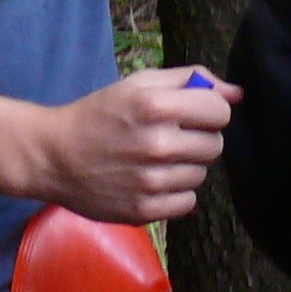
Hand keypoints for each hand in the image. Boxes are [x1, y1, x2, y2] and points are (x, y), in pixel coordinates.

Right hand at [34, 67, 238, 223]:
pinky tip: (152, 181)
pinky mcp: (144, 210)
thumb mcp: (139, 84)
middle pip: (215, 144)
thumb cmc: (99, 115)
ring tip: (155, 160)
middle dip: (198, 138)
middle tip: (170, 138)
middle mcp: (158, 144)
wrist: (53, 156)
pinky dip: (175, 193)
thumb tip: (237, 93)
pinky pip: (187, 202)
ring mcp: (151, 181)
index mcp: (157, 106)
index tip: (190, 114)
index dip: (208, 110)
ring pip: (202, 174)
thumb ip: (191, 80)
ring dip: (186, 167)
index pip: (221, 111)